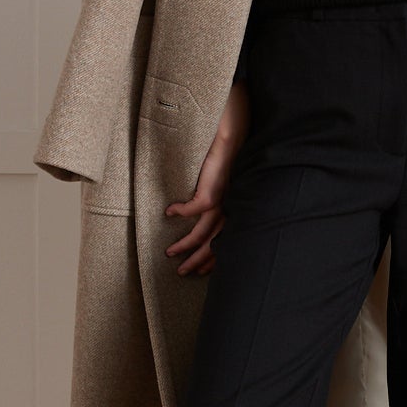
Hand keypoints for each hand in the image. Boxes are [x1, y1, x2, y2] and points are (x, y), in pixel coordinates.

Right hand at [164, 80, 250, 275]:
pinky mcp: (212, 189)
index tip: (200, 270)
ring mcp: (223, 200)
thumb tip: (202, 211)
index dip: (213, 259)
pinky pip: (193, 208)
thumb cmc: (227, 158)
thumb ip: (216, 198)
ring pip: (203, 233)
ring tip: (170, 252)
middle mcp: (232, 208)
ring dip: (186, 245)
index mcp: (237, 209)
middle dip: (198, 261)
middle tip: (182, 272)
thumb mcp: (224, 183)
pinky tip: (169, 212)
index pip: (226, 242)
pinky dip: (180, 212)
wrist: (232, 134)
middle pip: (215, 244)